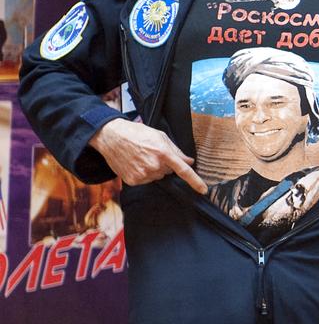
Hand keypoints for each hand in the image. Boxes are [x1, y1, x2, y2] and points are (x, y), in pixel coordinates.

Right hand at [88, 118, 206, 194]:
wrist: (111, 137)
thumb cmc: (137, 133)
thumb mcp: (160, 136)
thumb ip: (176, 151)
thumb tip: (189, 161)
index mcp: (163, 153)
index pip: (184, 170)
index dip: (195, 181)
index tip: (203, 190)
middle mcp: (154, 166)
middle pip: (168, 172)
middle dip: (164, 164)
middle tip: (151, 153)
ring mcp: (143, 175)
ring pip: (157, 176)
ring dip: (153, 169)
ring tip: (141, 157)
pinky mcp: (133, 180)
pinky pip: (146, 180)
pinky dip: (143, 173)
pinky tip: (135, 163)